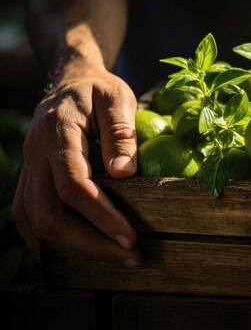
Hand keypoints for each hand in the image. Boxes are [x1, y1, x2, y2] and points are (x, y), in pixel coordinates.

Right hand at [12, 57, 142, 266]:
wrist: (67, 82)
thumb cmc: (98, 90)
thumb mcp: (117, 97)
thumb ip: (121, 131)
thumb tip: (125, 174)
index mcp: (56, 131)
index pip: (73, 184)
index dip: (101, 215)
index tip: (130, 237)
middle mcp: (35, 155)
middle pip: (50, 214)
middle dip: (90, 244)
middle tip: (131, 257)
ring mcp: (28, 170)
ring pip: (37, 223)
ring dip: (76, 248)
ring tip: (117, 258)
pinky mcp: (29, 181)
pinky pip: (30, 219)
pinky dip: (54, 241)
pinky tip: (82, 252)